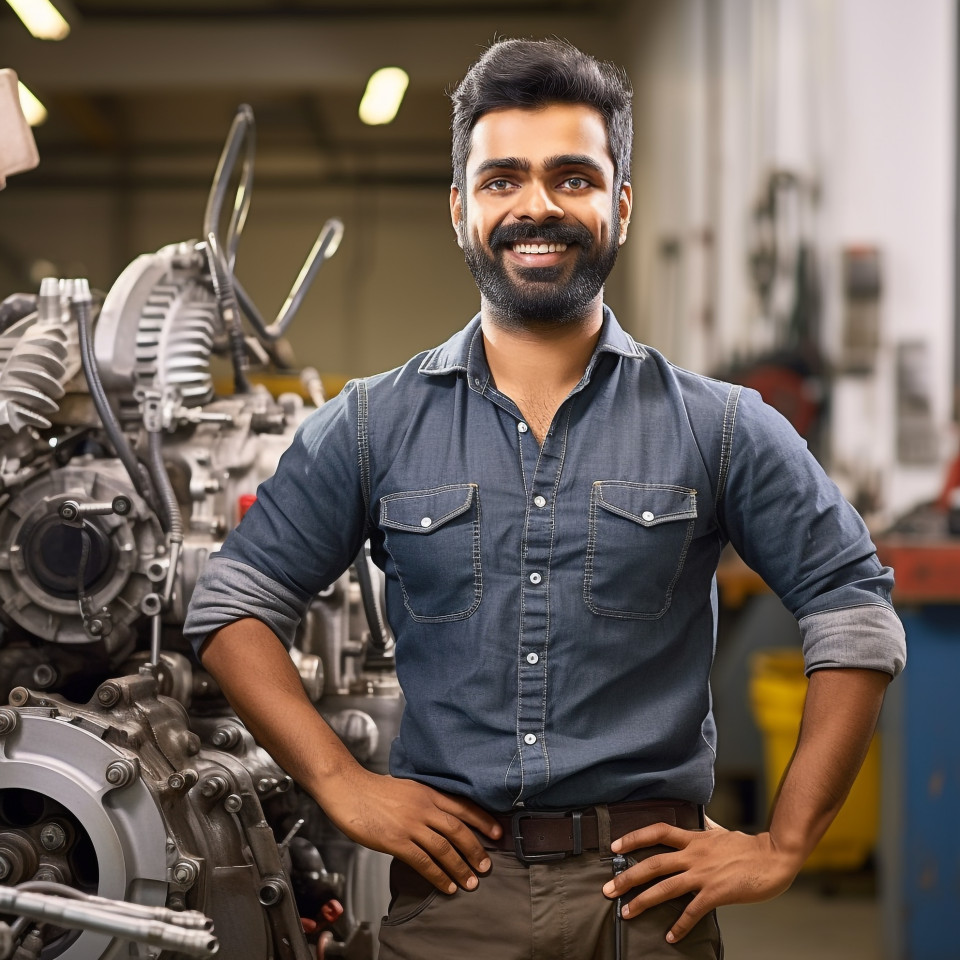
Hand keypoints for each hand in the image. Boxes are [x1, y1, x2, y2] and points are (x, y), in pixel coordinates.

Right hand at [318, 767, 501, 894]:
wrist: (346, 787)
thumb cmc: (371, 789)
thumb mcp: (405, 787)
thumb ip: (422, 800)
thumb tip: (436, 816)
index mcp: (427, 791)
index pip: (462, 806)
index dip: (482, 820)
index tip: (497, 832)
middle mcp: (423, 806)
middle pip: (458, 829)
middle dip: (476, 849)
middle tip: (486, 866)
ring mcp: (410, 823)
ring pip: (444, 848)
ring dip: (460, 867)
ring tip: (470, 882)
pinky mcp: (396, 840)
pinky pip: (423, 862)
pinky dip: (438, 876)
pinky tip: (445, 885)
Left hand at [601, 818, 801, 942]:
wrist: (774, 858)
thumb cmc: (749, 847)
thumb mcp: (721, 833)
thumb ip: (706, 829)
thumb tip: (699, 819)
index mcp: (694, 839)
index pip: (657, 831)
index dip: (634, 837)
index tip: (614, 845)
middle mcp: (694, 855)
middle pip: (653, 863)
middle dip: (628, 876)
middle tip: (608, 889)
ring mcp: (703, 874)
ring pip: (665, 887)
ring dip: (643, 901)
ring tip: (627, 912)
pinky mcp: (716, 892)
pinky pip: (692, 911)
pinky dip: (679, 925)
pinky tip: (670, 936)